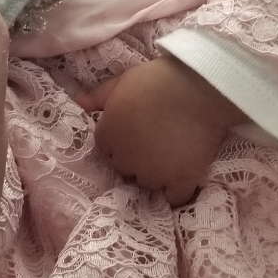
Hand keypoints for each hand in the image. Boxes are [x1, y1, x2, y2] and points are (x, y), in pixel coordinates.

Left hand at [76, 55, 242, 205]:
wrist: (200, 88)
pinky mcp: (181, 180)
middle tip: (155, 142)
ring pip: (148, 183)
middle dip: (136, 160)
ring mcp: (154, 173)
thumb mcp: (123, 81)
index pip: (107, 150)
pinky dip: (177, 192)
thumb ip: (98, 96)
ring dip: (156, 175)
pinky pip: (174, 198)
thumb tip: (78, 102)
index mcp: (109, 135)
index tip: (136, 133)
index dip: (121, 142)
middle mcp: (126, 159)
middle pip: (126, 169)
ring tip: (172, 156)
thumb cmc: (158, 80)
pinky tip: (182, 179)